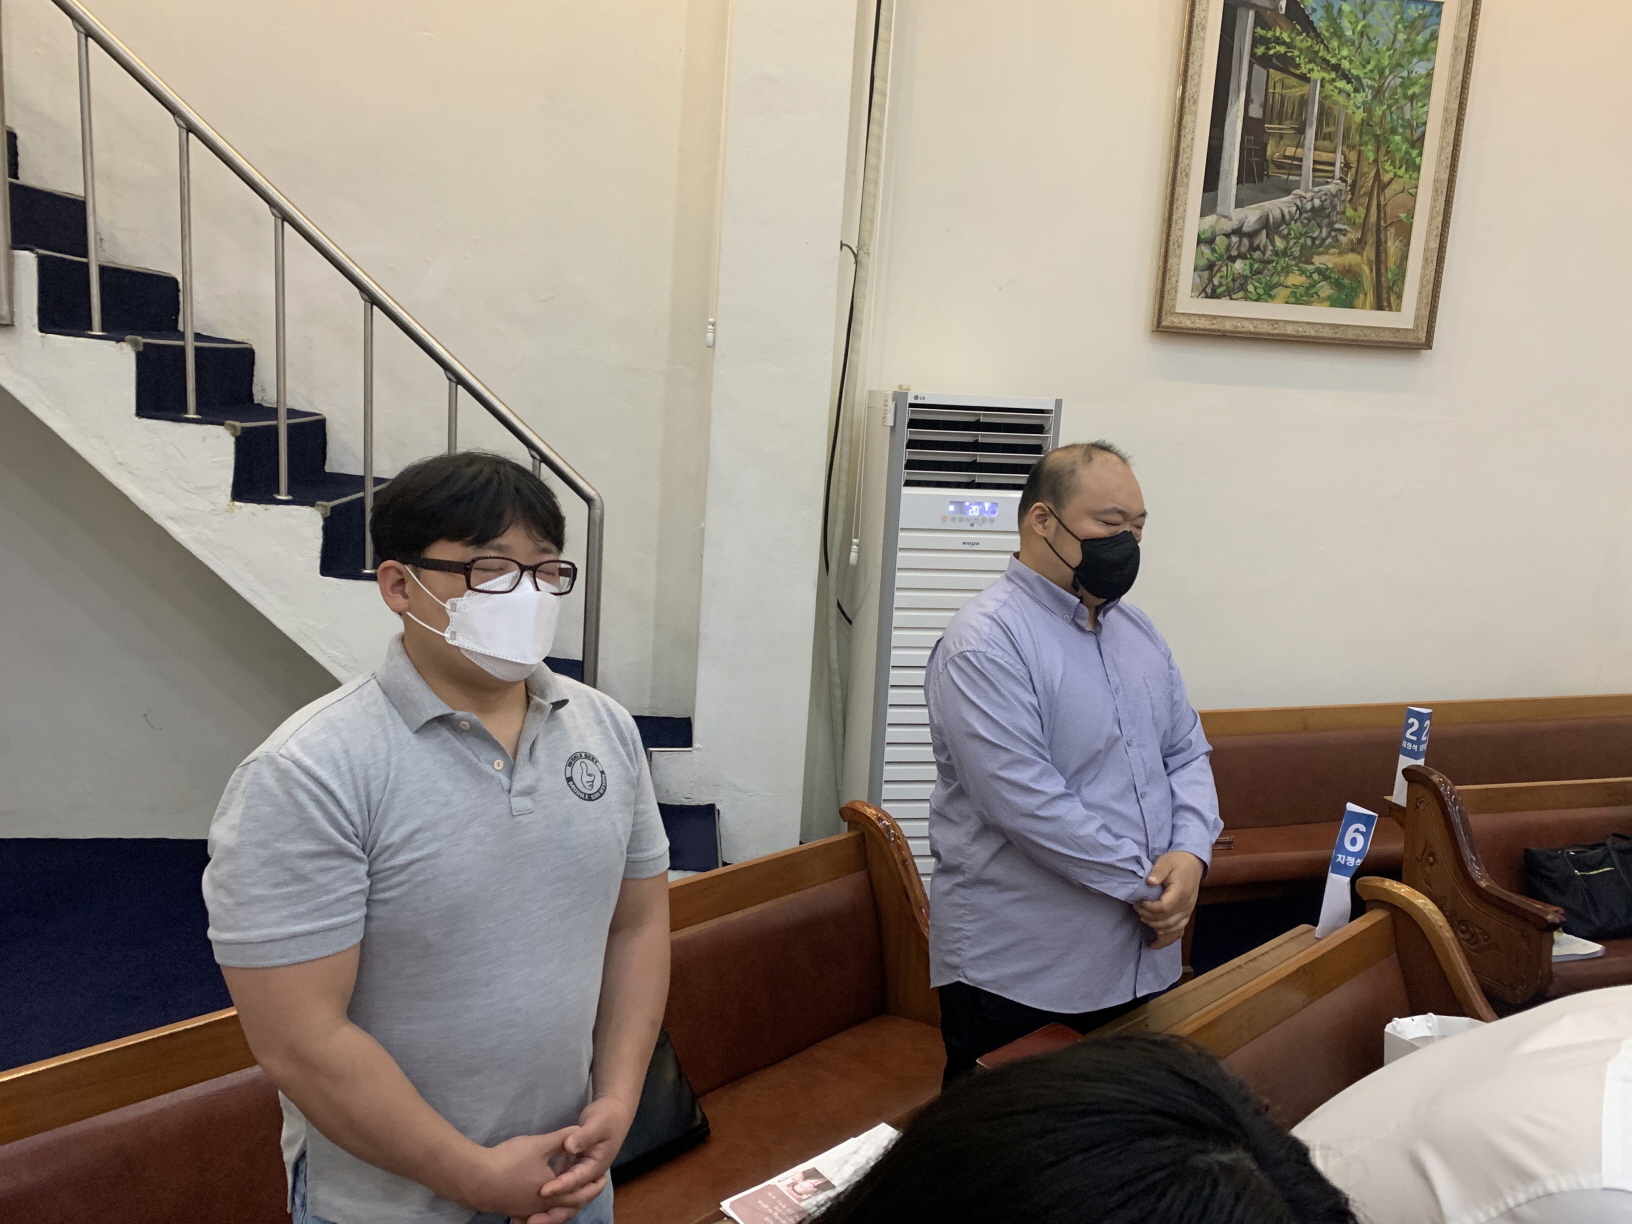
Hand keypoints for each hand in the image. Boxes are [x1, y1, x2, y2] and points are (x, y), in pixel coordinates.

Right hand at [463, 1128, 600, 1221]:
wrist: (474, 1179)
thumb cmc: (510, 1162)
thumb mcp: (539, 1145)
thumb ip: (561, 1139)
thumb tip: (578, 1131)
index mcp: (552, 1194)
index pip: (580, 1194)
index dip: (593, 1186)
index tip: (603, 1180)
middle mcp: (541, 1207)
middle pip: (567, 1206)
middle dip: (581, 1196)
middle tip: (592, 1187)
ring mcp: (525, 1210)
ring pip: (550, 1210)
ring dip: (562, 1201)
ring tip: (568, 1191)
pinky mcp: (511, 1208)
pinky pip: (534, 1211)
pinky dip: (543, 1205)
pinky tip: (540, 1195)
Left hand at [524, 1095, 634, 1223]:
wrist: (613, 1114)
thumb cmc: (607, 1118)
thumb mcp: (597, 1124)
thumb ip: (584, 1136)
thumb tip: (570, 1145)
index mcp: (596, 1167)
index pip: (577, 1180)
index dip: (561, 1186)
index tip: (543, 1191)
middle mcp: (587, 1177)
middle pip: (572, 1201)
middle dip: (553, 1213)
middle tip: (532, 1220)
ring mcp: (578, 1175)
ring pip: (564, 1200)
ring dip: (547, 1211)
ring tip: (526, 1220)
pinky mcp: (570, 1171)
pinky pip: (559, 1190)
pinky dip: (545, 1199)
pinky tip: (527, 1206)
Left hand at [1135, 851, 1203, 950]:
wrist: (1192, 865)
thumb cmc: (1177, 862)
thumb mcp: (1165, 862)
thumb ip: (1158, 871)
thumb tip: (1150, 881)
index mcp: (1181, 892)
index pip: (1164, 908)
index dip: (1149, 908)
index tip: (1140, 902)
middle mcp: (1186, 905)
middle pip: (1166, 921)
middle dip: (1148, 917)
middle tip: (1137, 908)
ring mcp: (1187, 912)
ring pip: (1171, 929)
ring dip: (1154, 926)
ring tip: (1143, 917)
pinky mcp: (1186, 916)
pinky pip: (1178, 932)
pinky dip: (1166, 939)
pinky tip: (1154, 944)